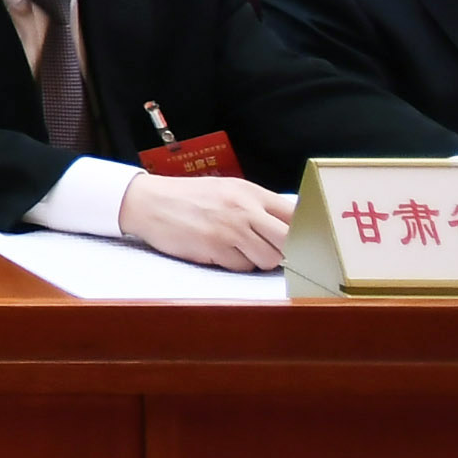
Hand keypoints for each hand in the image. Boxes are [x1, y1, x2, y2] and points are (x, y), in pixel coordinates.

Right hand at [117, 173, 293, 271]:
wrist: (150, 202)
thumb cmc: (190, 197)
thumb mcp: (227, 190)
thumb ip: (257, 205)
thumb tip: (290, 228)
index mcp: (251, 192)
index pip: (296, 215)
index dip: (306, 232)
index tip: (307, 242)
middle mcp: (244, 210)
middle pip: (289, 241)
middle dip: (286, 252)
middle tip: (276, 252)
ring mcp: (230, 230)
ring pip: (268, 259)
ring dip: (258, 260)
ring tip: (239, 248)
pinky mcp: (215, 248)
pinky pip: (242, 267)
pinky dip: (235, 264)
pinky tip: (219, 251)